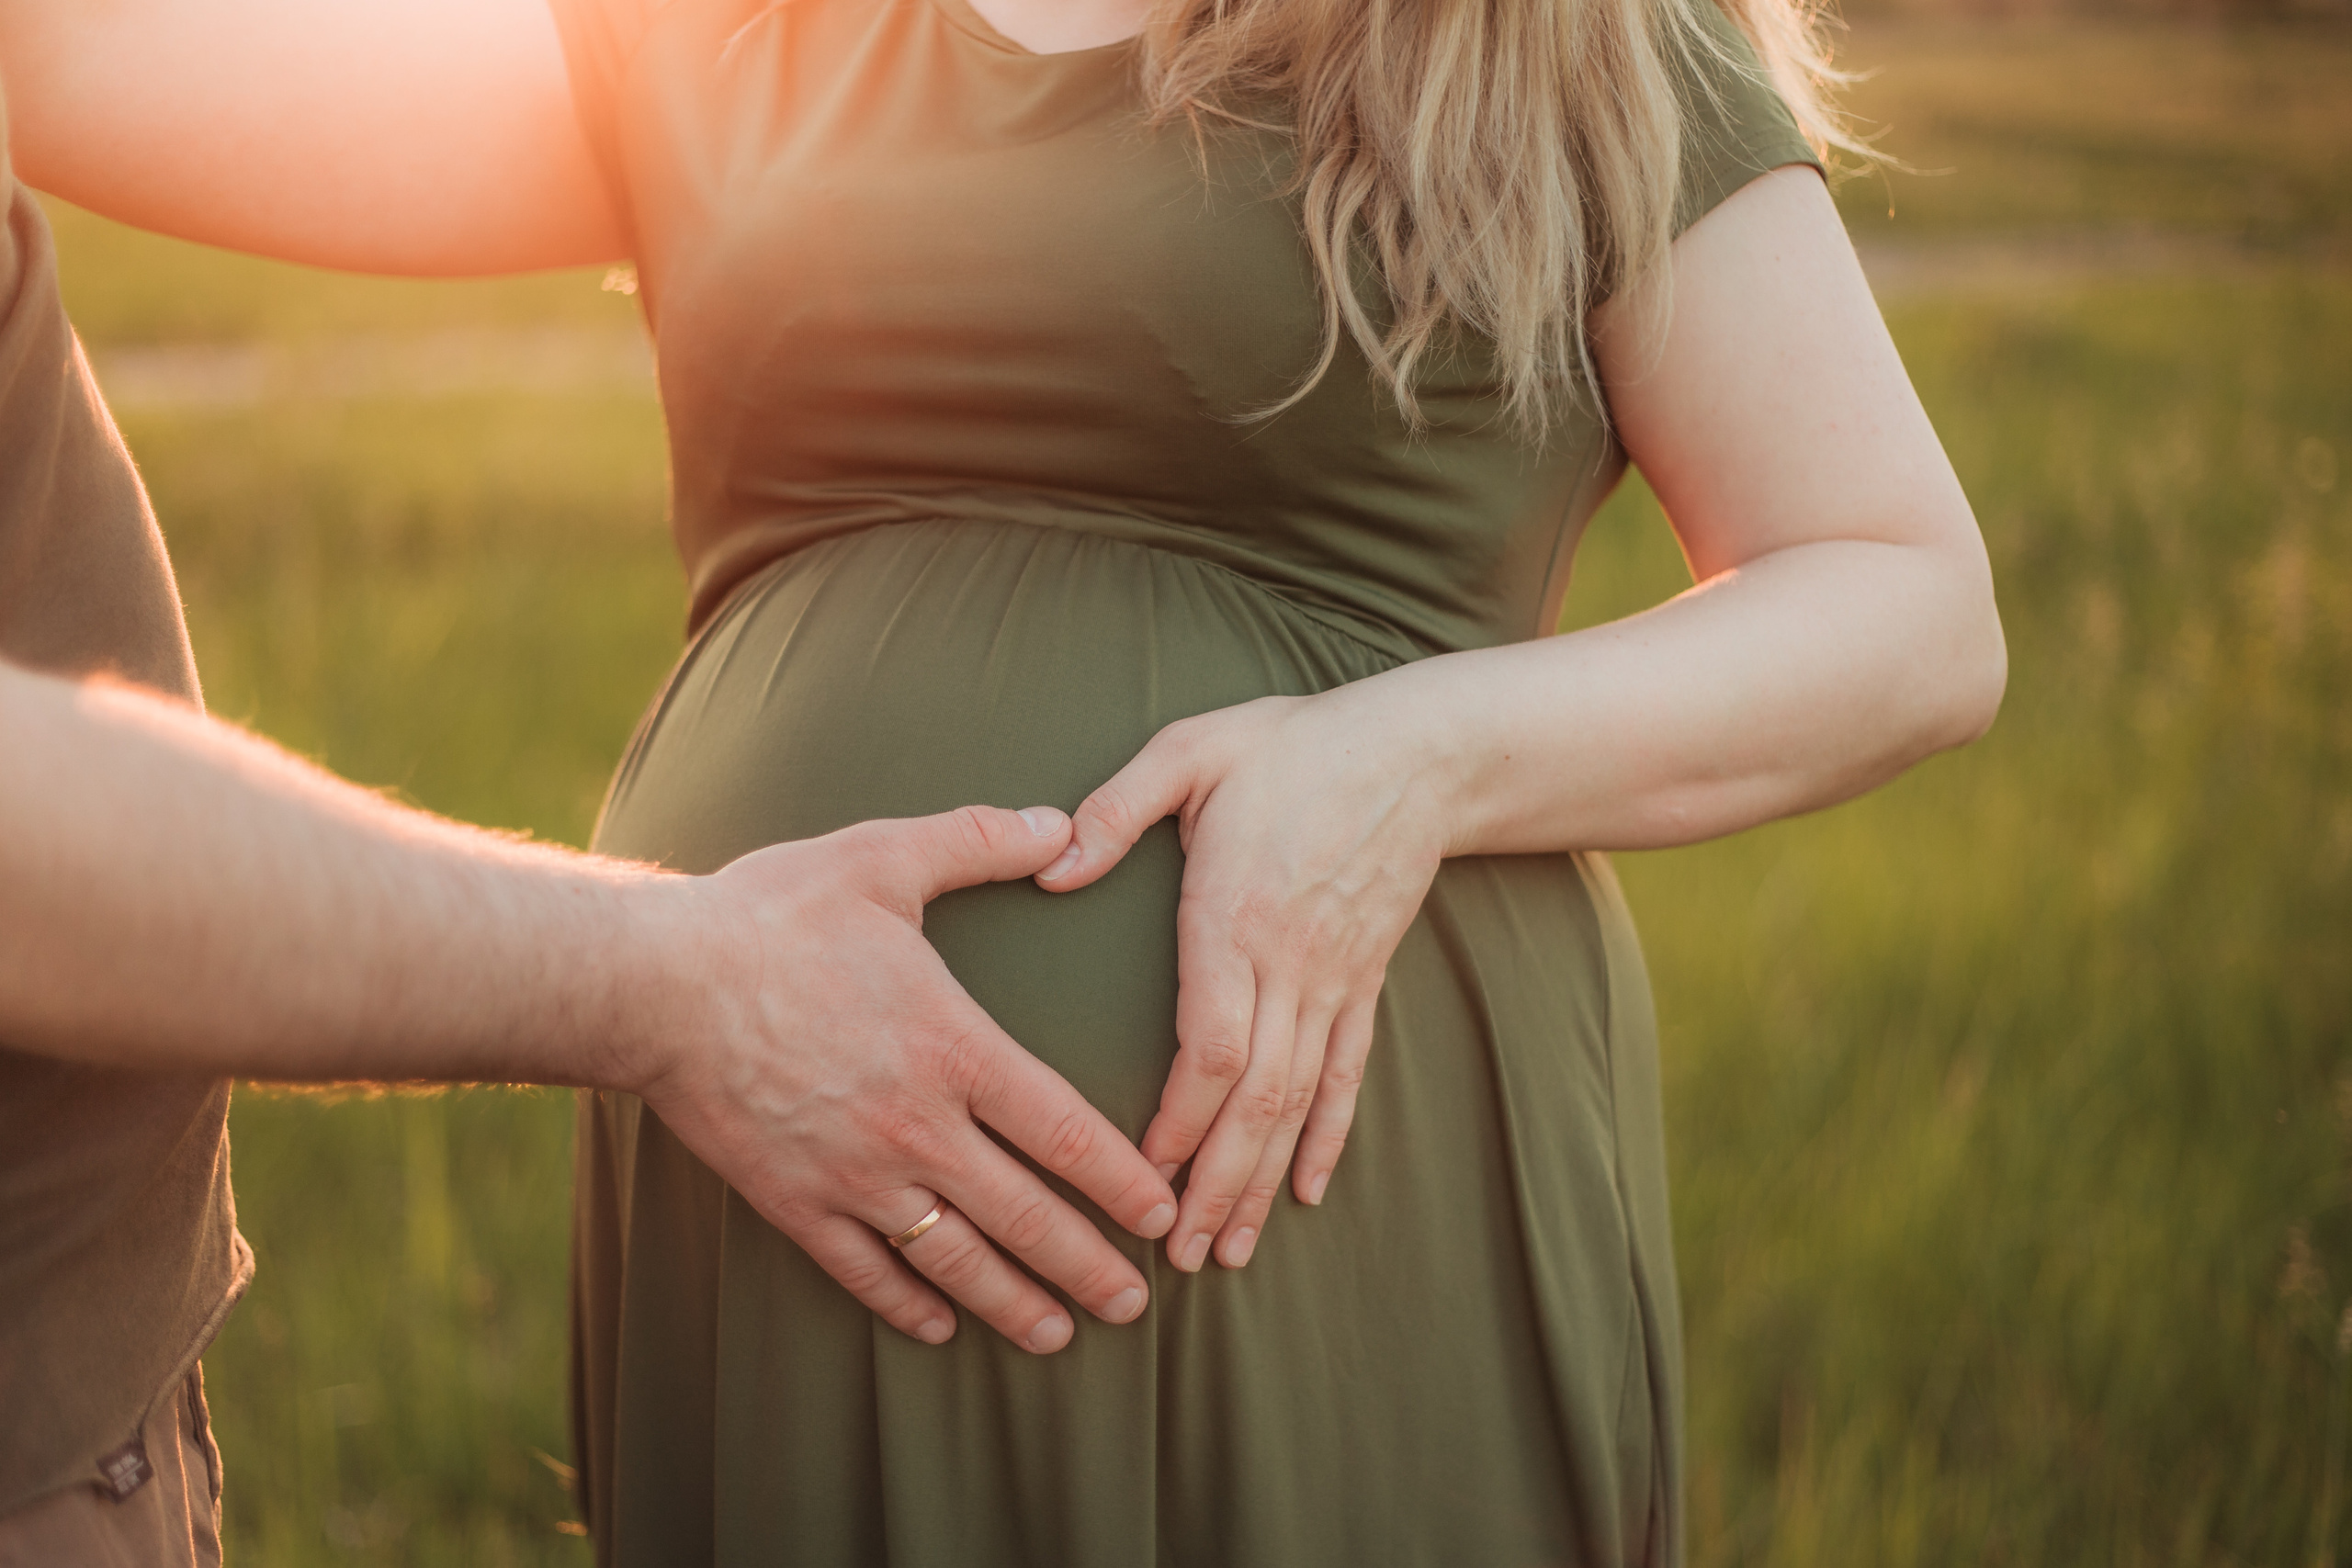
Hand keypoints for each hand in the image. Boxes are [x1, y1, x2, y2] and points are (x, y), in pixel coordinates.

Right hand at [624, 806, 1178, 1352]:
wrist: (654, 984)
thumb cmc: (771, 916)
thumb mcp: (882, 857)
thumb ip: (978, 841)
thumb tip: (1061, 824)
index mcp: (953, 1047)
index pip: (1064, 1132)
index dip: (1122, 1181)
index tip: (1161, 1214)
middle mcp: (916, 1125)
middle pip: (1025, 1215)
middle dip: (1087, 1267)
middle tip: (1136, 1305)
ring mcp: (854, 1174)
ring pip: (955, 1259)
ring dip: (1013, 1304)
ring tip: (1059, 1335)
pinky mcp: (793, 1201)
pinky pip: (863, 1271)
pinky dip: (907, 1303)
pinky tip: (937, 1325)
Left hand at [1036, 687, 1450, 1272]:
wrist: (1418, 752)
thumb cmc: (1293, 746)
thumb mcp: (1193, 750)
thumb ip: (1117, 808)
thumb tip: (1052, 866)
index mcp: (1235, 915)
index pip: (1209, 1045)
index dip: (1178, 1120)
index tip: (1141, 1173)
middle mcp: (1288, 963)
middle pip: (1252, 1097)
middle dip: (1213, 1182)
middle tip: (1178, 1254)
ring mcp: (1333, 980)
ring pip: (1296, 1101)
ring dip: (1261, 1180)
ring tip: (1229, 1250)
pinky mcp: (1363, 982)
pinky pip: (1347, 1074)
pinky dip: (1327, 1138)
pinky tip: (1306, 1192)